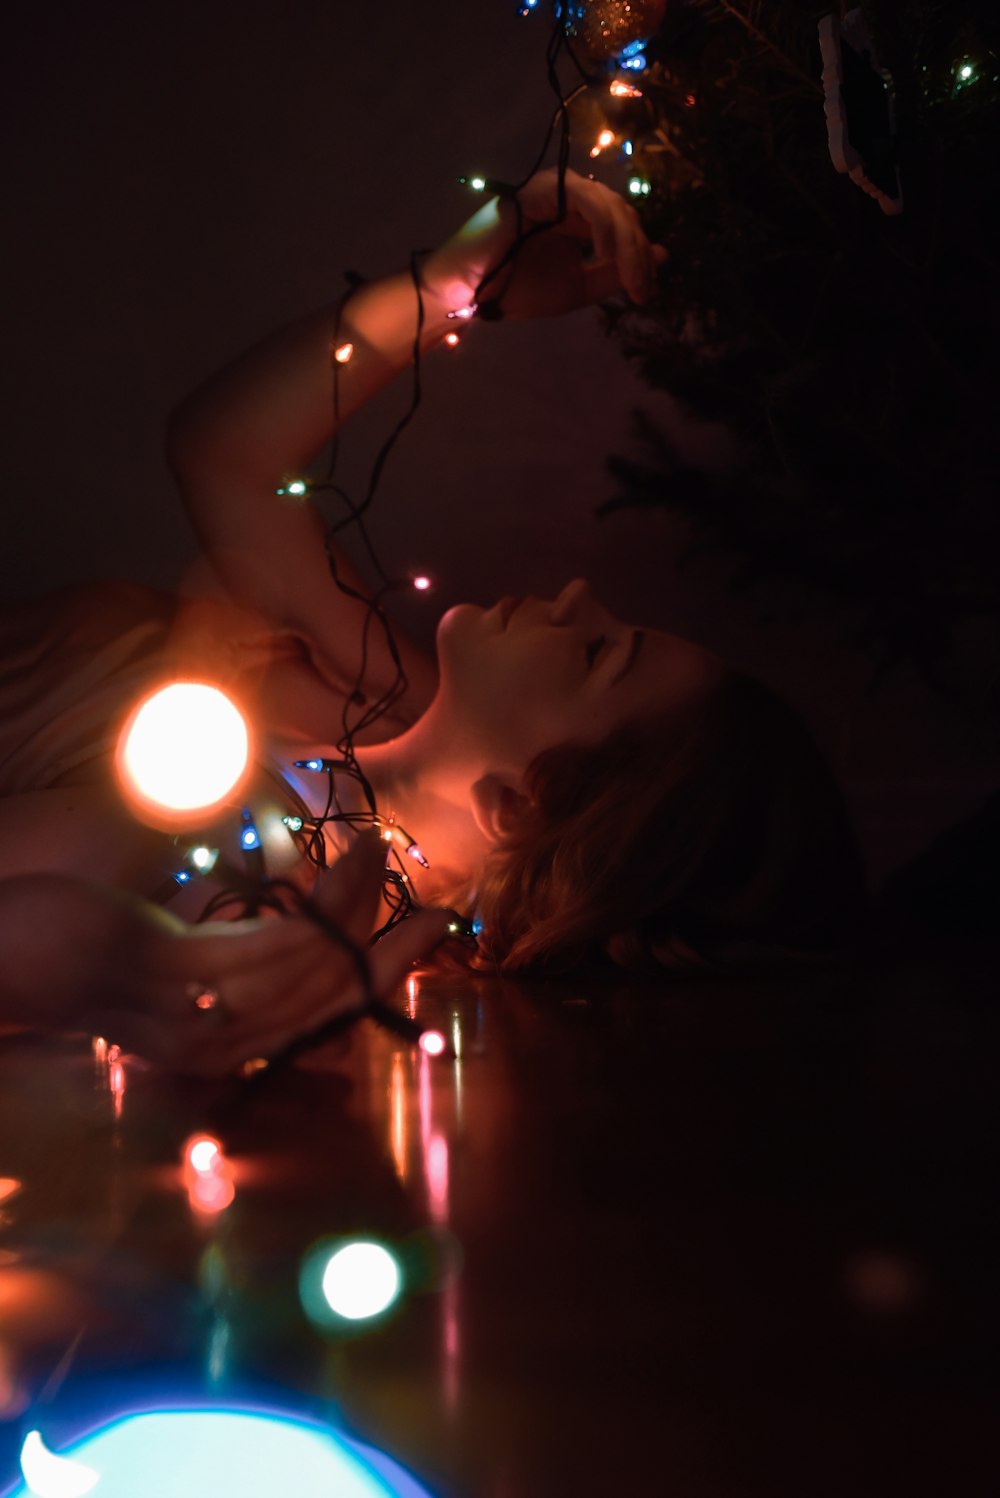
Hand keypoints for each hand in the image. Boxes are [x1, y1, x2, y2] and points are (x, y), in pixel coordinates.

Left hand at [0, 836, 450, 1077]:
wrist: (12, 955)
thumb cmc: (91, 951)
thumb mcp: (176, 967)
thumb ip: (236, 964)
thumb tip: (298, 939)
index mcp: (226, 1047)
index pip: (329, 1017)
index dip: (386, 974)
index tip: (429, 933)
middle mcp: (223, 1047)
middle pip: (336, 994)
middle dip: (392, 946)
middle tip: (433, 903)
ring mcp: (205, 1017)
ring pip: (317, 963)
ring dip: (361, 902)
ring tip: (381, 853)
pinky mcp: (185, 979)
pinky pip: (281, 941)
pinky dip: (329, 898)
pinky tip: (344, 859)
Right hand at [424, 167, 665, 320]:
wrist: (473, 294)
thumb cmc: (516, 289)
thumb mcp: (578, 287)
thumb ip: (614, 274)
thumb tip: (662, 256)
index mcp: (581, 216)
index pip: (625, 228)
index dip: (641, 259)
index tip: (646, 295)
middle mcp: (573, 196)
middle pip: (624, 215)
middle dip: (638, 254)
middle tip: (643, 290)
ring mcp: (558, 189)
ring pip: (610, 206)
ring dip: (627, 243)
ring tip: (628, 277)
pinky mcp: (544, 190)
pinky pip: (586, 199)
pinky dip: (602, 225)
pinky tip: (605, 253)